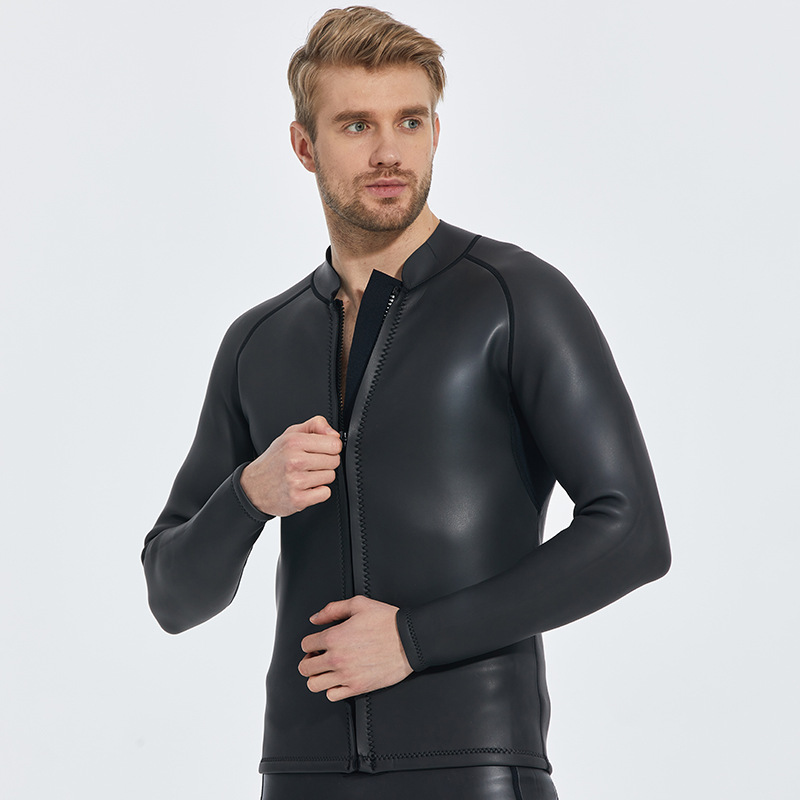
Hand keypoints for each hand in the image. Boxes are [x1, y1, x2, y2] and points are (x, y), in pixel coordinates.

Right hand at [239, 415, 340, 515]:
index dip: (331, 447)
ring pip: (330, 476)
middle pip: (334, 461)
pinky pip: (325, 493)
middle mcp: (294, 461)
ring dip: (322, 477)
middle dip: (326, 462)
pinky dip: (318, 492)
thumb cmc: (275, 460)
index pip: (334, 443)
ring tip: (306, 475)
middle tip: (312, 464)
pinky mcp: (298, 499)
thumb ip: (315, 426)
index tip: (323, 450)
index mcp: (294, 442)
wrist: (254, 486)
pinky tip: (306, 487)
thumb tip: (334, 434)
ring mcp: (296, 481)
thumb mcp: (291, 434)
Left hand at [298, 595, 412, 701]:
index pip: (306, 644)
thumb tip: (315, 619)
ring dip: (317, 676)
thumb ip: (333, 609)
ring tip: (326, 670)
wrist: (409, 640)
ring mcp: (346, 675)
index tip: (317, 643)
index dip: (311, 642)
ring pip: (314, 684)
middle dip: (309, 660)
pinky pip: (332, 695)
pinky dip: (332, 689)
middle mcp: (337, 658)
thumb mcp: (359, 604)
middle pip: (305, 667)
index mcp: (335, 637)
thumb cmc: (387, 621)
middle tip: (319, 657)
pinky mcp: (358, 688)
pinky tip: (339, 679)